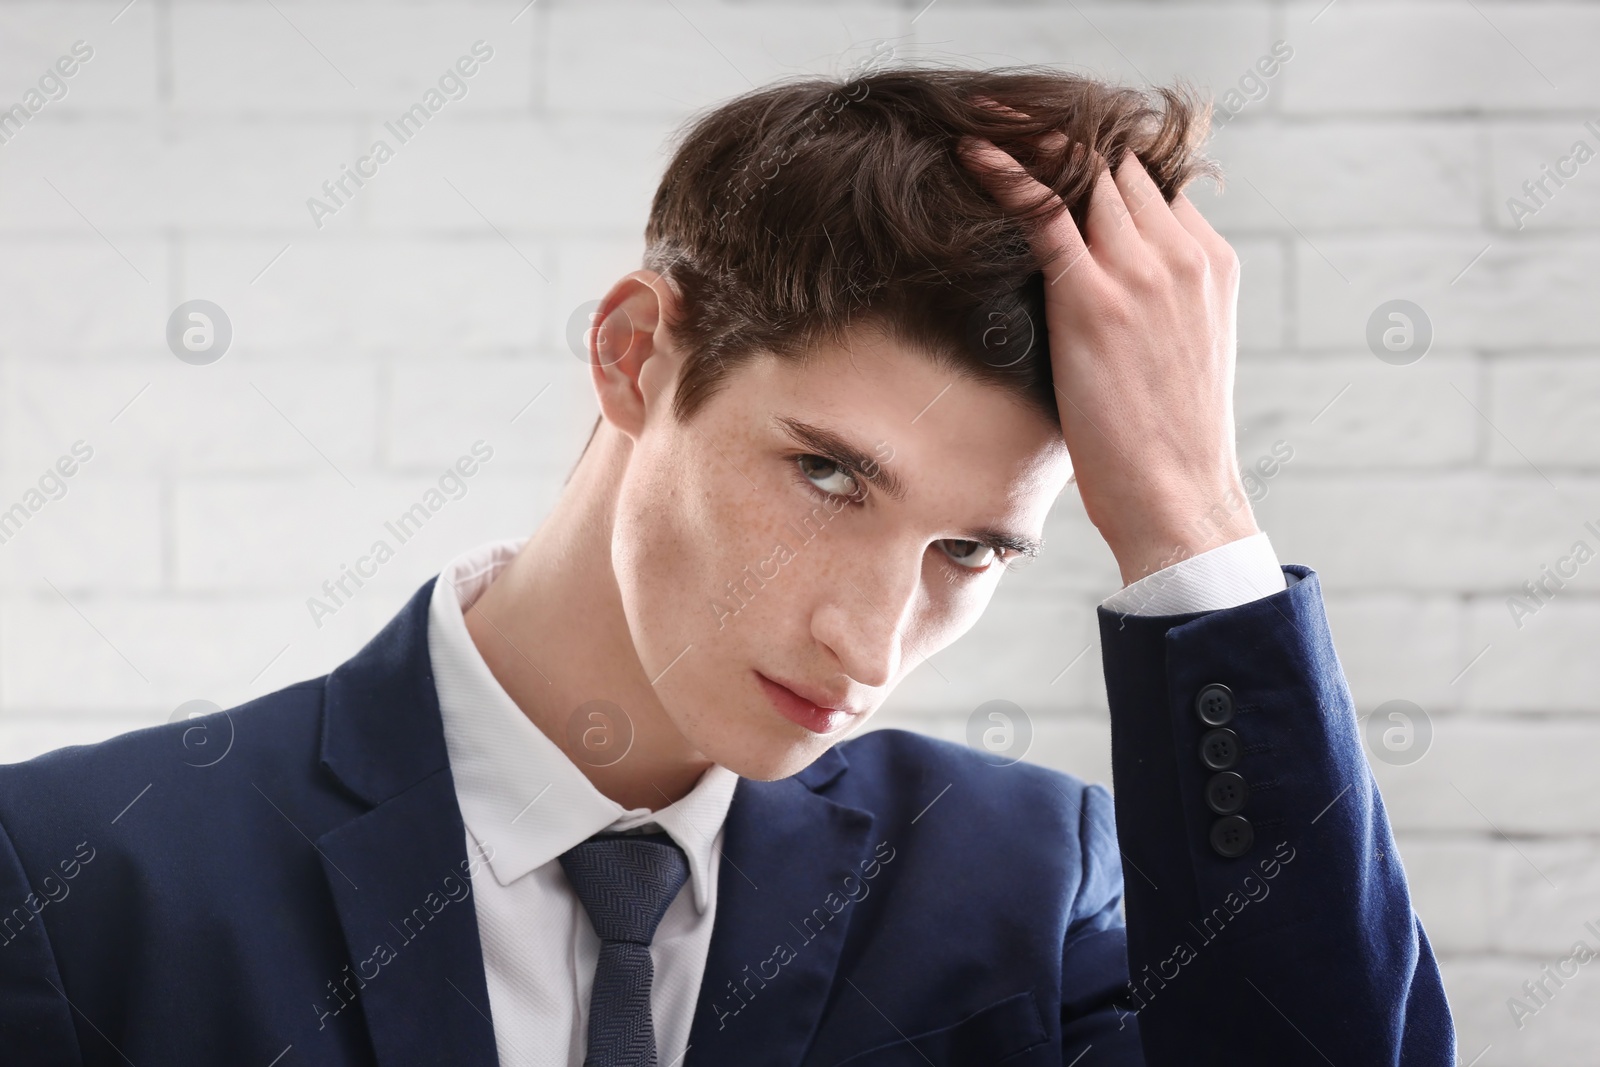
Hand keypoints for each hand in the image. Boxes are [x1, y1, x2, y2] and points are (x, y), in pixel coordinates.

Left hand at [958, 128, 1253, 585]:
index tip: (1058, 158)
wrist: (1180, 496)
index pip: (1152, 185)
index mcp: (1210, 264)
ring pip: (1085, 177)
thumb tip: (1107, 294)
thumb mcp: (1180, 354)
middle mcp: (1182, 254)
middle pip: (1119, 169)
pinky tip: (972, 152)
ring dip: (1035, 149)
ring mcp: (1142, 273)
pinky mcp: (1096, 299)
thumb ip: (1157, 305)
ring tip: (986, 130)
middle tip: (1009, 127)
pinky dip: (1006, 174)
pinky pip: (1045, 213)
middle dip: (1068, 146)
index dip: (1103, 167)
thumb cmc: (1171, 441)